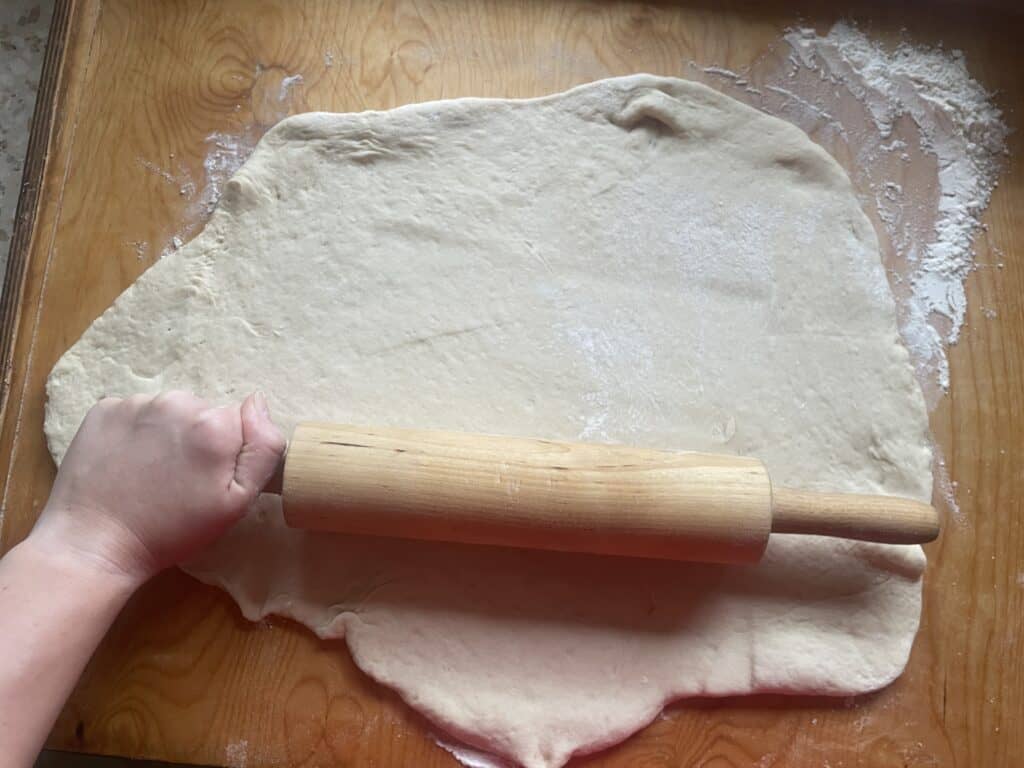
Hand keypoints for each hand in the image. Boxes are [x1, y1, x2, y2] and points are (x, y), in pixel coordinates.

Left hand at [31, 391, 285, 585]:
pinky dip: (136, 432)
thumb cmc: (172, 531)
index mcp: (214, 423)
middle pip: (204, 413)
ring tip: (152, 473)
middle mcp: (177, 401)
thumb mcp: (236, 503)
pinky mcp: (103, 410)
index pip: (239, 422)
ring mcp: (136, 403)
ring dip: (167, 434)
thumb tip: (258, 403)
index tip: (210, 479)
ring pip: (169, 412)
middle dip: (199, 440)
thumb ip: (263, 449)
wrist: (94, 542)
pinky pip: (136, 412)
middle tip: (180, 481)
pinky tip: (128, 462)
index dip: (229, 452)